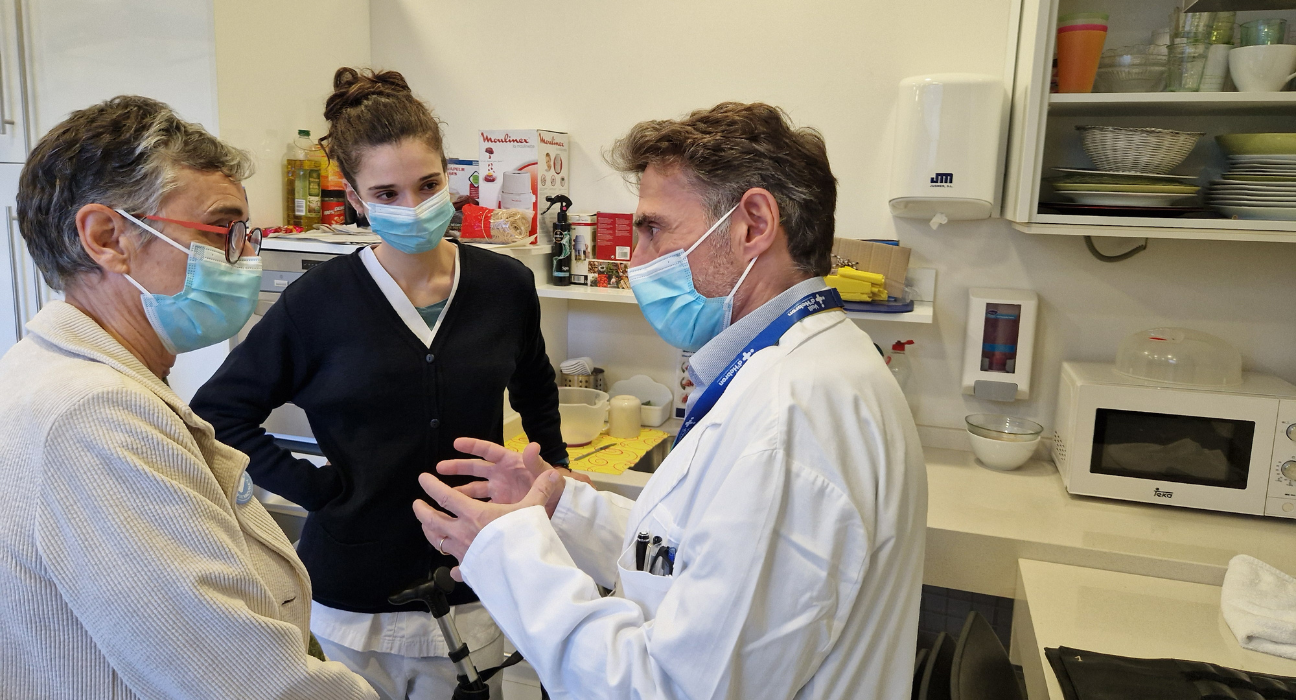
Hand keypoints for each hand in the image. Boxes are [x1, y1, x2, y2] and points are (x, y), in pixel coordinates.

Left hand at [413, 469, 565, 580]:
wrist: (522, 570)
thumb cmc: (523, 536)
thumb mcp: (531, 509)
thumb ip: (539, 490)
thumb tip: (553, 474)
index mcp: (474, 514)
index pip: (446, 497)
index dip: (432, 486)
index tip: (423, 479)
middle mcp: (463, 532)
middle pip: (433, 521)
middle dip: (422, 511)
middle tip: (417, 504)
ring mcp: (464, 552)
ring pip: (438, 542)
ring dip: (430, 532)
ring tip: (427, 526)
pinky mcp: (470, 569)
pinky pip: (457, 568)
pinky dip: (454, 567)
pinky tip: (455, 569)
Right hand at [437, 437, 554, 506]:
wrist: (560, 510)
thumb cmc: (555, 488)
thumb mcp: (545, 475)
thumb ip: (536, 463)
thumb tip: (533, 445)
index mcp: (511, 463)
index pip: (489, 451)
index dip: (473, 446)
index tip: (456, 443)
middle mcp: (502, 475)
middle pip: (476, 468)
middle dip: (458, 467)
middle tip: (439, 468)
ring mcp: (499, 491)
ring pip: (475, 488)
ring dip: (460, 490)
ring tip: (443, 495)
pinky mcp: (500, 506)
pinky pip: (481, 505)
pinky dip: (470, 508)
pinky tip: (457, 512)